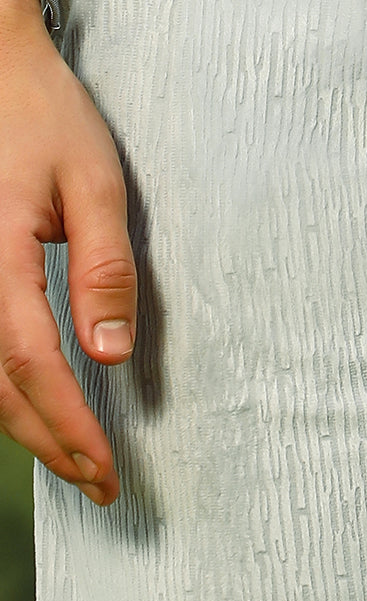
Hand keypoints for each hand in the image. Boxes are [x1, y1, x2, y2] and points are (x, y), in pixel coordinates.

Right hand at [0, 0, 135, 504]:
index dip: (69, 425)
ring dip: (20, 425)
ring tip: (72, 458)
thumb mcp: (95, 183)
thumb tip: (111, 355)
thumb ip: (103, 270)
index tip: (106, 469)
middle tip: (96, 482)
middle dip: (47, 443)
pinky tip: (32, 405)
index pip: (32, 365)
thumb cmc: (45, 117)